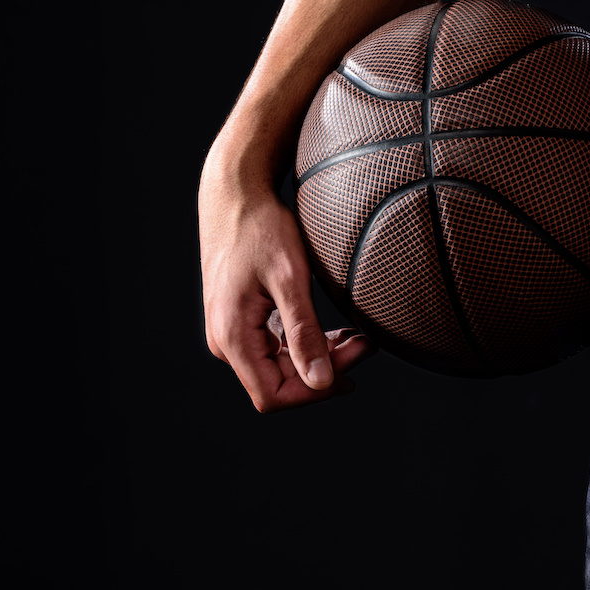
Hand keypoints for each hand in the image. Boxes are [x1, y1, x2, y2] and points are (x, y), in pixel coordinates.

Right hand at [199, 172, 375, 411]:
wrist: (234, 194)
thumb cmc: (260, 227)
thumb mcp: (289, 276)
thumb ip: (304, 332)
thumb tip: (322, 382)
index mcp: (232, 335)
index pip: (272, 396)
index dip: (314, 393)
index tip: (352, 370)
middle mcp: (225, 341)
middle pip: (278, 383)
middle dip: (324, 371)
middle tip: (365, 345)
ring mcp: (230, 331)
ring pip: (278, 367)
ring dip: (319, 357)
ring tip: (357, 338)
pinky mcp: (240, 320)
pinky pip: (274, 348)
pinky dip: (306, 344)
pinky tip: (334, 332)